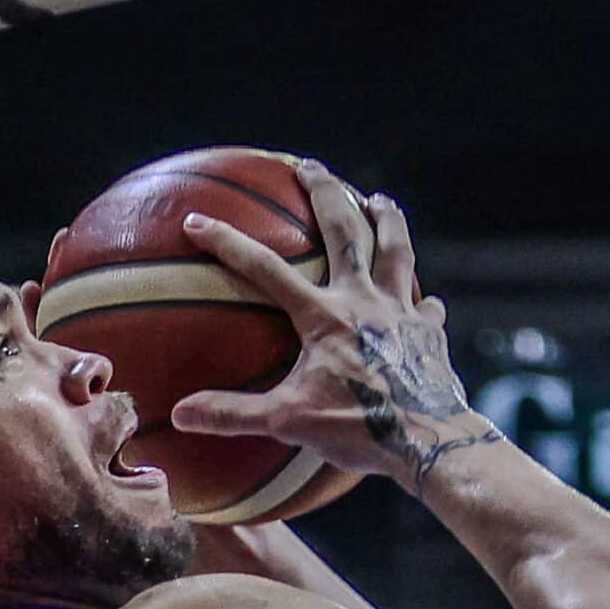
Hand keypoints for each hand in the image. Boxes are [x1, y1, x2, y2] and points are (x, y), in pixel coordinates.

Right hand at [171, 160, 503, 495]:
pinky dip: (422, 300)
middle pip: (345, 231)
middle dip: (324, 192)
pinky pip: (426, 307)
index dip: (228, 243)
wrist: (429, 441)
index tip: (197, 220)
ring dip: (387, 220)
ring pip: (396, 250)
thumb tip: (179, 415)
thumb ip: (233, 415)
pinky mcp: (430, 333)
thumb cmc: (359, 430)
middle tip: (309, 167)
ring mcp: (402, 312)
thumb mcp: (288, 423)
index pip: (265, 270)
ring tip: (379, 200)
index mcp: (324, 317)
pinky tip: (424, 300)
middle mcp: (365, 301)